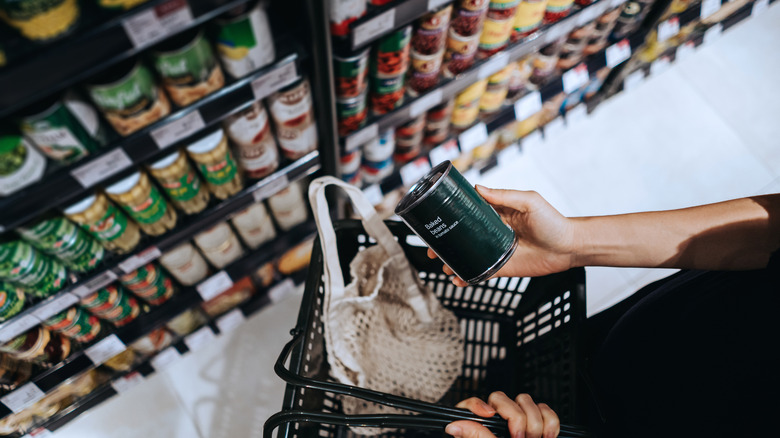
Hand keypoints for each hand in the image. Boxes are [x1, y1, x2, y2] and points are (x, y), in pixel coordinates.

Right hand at [427, 186, 576, 285]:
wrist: (569, 247)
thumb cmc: (553, 221)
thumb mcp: (529, 201)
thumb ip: (504, 196)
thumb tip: (479, 188)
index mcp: (497, 214)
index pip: (468, 213)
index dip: (451, 217)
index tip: (435, 219)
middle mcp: (493, 232)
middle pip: (463, 237)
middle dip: (445, 243)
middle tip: (432, 247)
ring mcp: (496, 251)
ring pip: (468, 256)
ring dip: (453, 261)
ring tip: (443, 264)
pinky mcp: (503, 267)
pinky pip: (481, 272)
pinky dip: (468, 277)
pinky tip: (458, 279)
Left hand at [446, 392, 559, 437]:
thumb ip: (477, 436)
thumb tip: (453, 425)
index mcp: (481, 430)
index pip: (471, 405)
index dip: (478, 405)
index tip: (489, 414)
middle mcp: (497, 424)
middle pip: (500, 398)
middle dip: (515, 417)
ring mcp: (518, 422)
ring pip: (524, 400)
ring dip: (534, 422)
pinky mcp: (537, 424)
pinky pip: (545, 411)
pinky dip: (549, 422)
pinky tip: (547, 436)